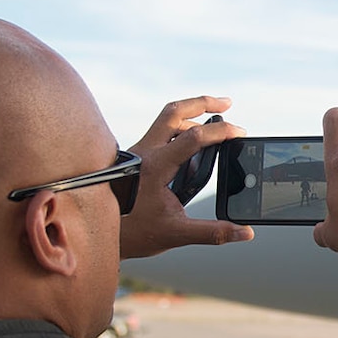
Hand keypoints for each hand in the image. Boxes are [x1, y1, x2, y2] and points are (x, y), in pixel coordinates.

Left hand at [120, 97, 254, 258]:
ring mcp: (138, 152)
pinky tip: (190, 155)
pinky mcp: (135, 157)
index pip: (194, 137)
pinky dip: (180, 133)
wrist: (93, 231)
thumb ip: (213, 233)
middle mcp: (145, 151)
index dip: (221, 132)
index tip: (240, 133)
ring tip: (212, 134)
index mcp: (156, 165)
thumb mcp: (176, 234)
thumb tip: (244, 233)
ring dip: (191, 118)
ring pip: (166, 120)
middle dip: (203, 103)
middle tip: (226, 103)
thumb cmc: (131, 232)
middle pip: (175, 111)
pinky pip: (160, 134)